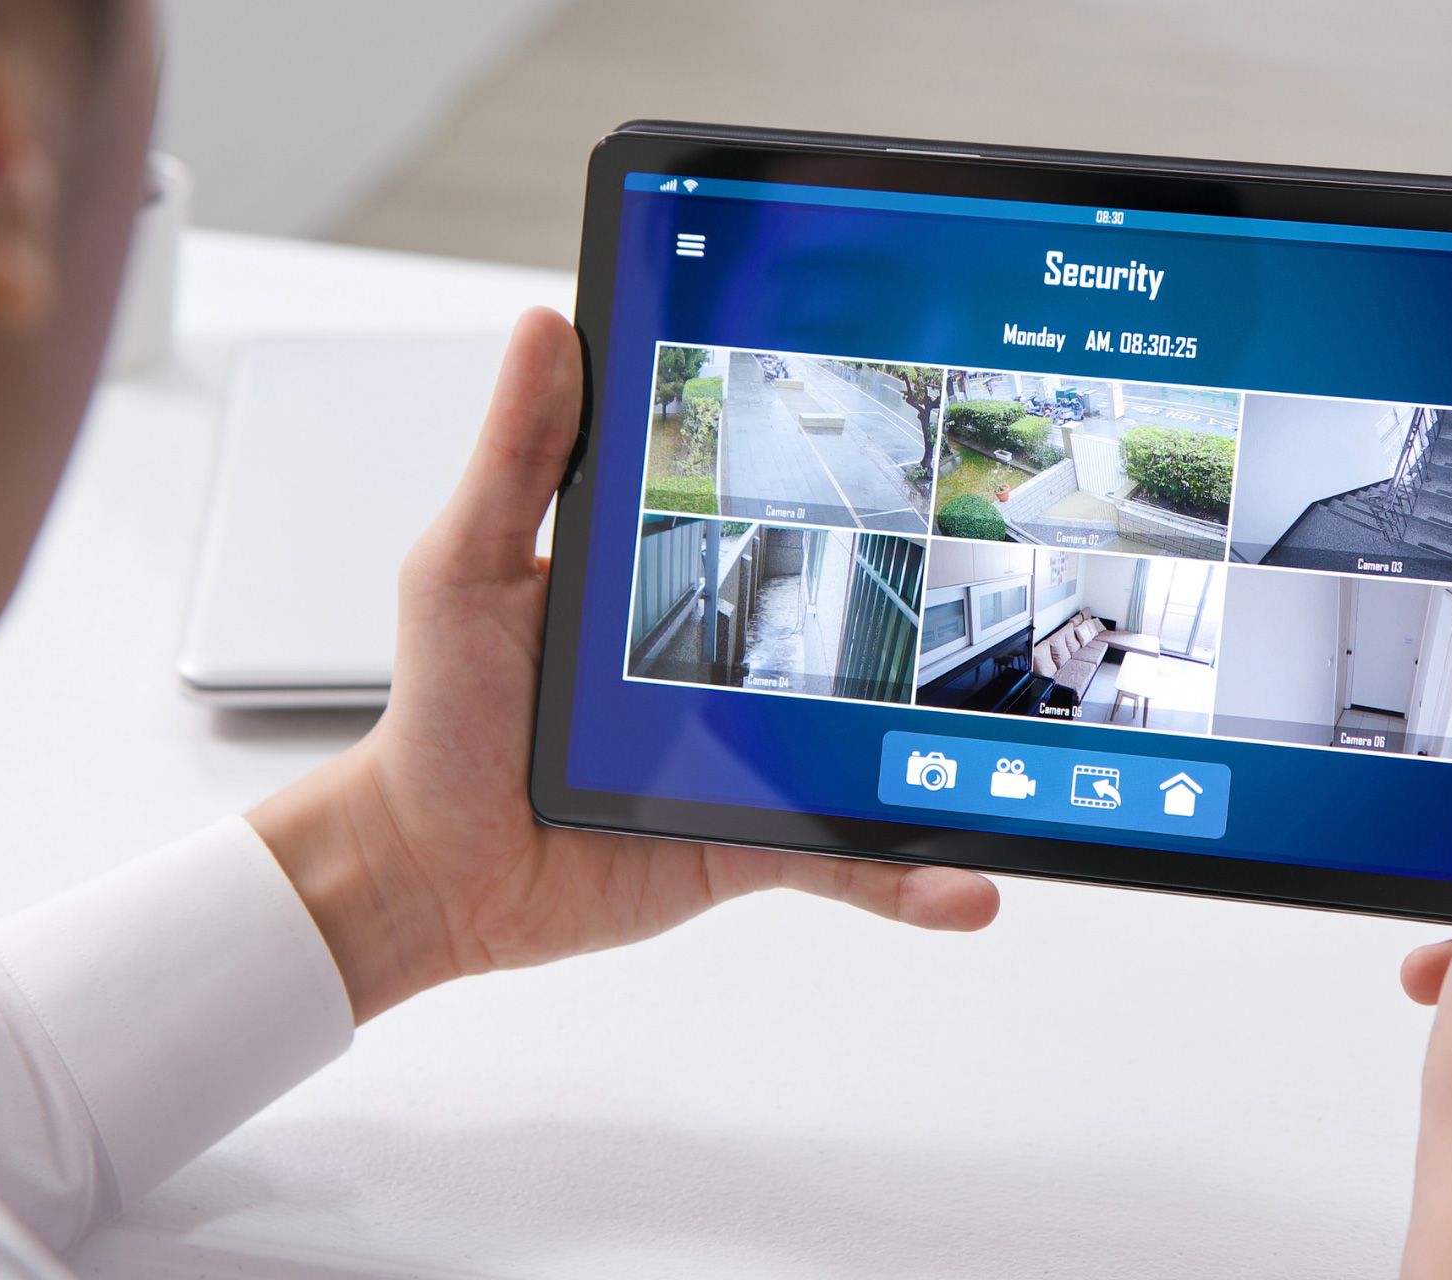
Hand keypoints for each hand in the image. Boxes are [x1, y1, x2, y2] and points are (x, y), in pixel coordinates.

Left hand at [250, 309, 998, 1021]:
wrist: (432, 867)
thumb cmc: (440, 714)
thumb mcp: (468, 567)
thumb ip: (519, 458)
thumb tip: (550, 328)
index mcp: (672, 576)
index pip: (775, 509)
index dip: (844, 472)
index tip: (918, 427)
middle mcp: (728, 659)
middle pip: (854, 628)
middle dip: (934, 615)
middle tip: (1020, 583)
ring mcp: (749, 751)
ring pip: (873, 748)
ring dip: (948, 762)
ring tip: (1019, 760)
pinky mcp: (750, 836)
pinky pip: (844, 857)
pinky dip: (906, 879)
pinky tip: (965, 889)